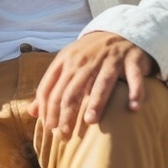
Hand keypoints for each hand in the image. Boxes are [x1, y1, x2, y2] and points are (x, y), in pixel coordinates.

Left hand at [29, 32, 156, 137]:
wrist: (120, 32)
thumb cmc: (90, 56)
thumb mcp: (66, 66)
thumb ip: (50, 88)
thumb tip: (32, 112)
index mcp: (66, 60)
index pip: (51, 86)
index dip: (48, 107)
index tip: (48, 127)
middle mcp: (86, 60)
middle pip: (72, 90)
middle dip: (66, 114)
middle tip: (64, 135)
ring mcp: (110, 59)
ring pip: (101, 83)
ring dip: (96, 103)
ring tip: (90, 121)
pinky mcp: (132, 61)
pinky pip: (133, 78)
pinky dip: (135, 93)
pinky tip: (133, 108)